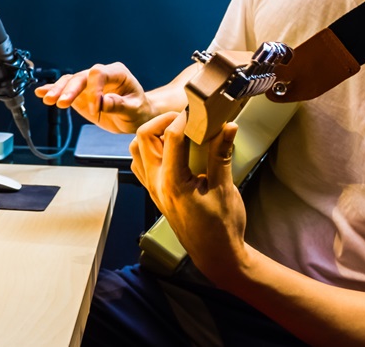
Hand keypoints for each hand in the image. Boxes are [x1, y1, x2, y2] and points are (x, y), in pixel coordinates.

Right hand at [34, 62, 152, 132]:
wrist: (134, 116)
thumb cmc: (138, 110)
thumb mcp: (134, 109)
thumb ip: (119, 105)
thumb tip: (102, 102)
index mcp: (117, 73)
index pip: (100, 74)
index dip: (95, 90)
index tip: (96, 109)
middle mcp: (100, 74)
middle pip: (81, 76)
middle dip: (70, 89)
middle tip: (61, 103)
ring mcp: (88, 84)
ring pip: (69, 81)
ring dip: (58, 90)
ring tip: (48, 100)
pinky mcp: (79, 94)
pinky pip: (64, 90)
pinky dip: (52, 90)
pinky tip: (40, 92)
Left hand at [130, 112, 248, 286]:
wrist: (215, 255)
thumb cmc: (222, 226)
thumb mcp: (225, 188)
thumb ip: (222, 155)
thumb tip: (228, 126)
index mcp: (173, 181)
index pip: (171, 137)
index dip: (184, 118)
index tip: (198, 109)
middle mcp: (156, 183)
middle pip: (143, 138)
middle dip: (162, 121)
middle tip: (185, 118)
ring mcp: (152, 188)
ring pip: (137, 150)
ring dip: (152, 135)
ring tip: (177, 132)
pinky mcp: (154, 193)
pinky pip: (140, 164)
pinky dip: (150, 150)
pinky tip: (171, 150)